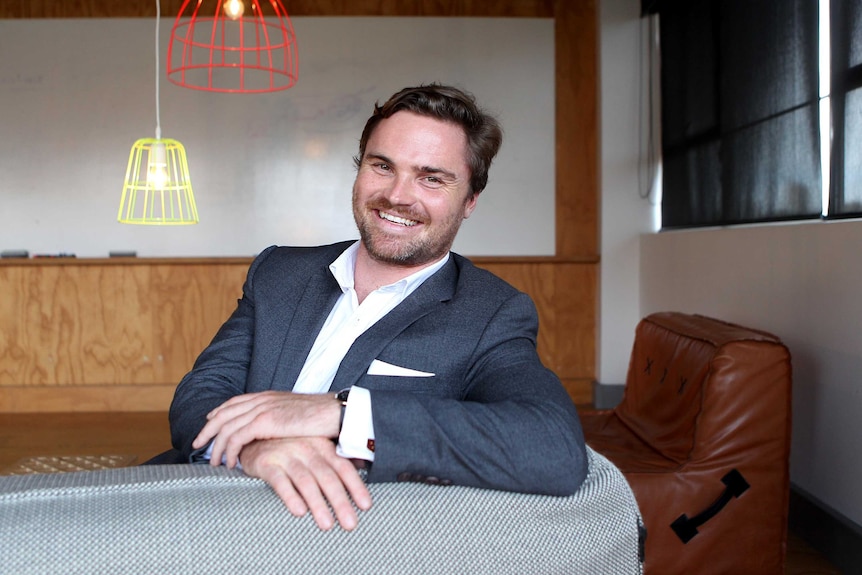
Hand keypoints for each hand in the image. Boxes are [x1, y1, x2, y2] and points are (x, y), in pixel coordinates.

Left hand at [192, 391, 340, 467]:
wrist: (334, 413)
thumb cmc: (321, 417)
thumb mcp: (295, 414)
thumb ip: (280, 419)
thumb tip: (274, 432)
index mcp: (267, 396)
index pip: (234, 403)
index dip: (218, 414)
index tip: (208, 425)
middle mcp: (261, 400)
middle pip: (223, 414)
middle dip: (207, 430)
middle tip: (197, 444)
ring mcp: (262, 409)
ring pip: (226, 427)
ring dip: (217, 446)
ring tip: (214, 462)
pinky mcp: (265, 422)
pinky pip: (237, 438)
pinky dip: (230, 451)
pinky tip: (231, 463)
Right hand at [240, 437, 371, 530]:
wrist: (252, 434)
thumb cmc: (288, 445)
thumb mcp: (314, 446)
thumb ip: (334, 459)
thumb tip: (363, 467)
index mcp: (322, 446)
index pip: (343, 468)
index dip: (355, 487)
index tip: (365, 506)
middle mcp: (307, 448)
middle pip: (327, 477)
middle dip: (340, 502)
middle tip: (349, 524)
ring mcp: (286, 454)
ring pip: (306, 481)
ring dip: (318, 504)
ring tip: (326, 524)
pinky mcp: (266, 462)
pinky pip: (279, 480)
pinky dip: (290, 496)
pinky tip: (298, 511)